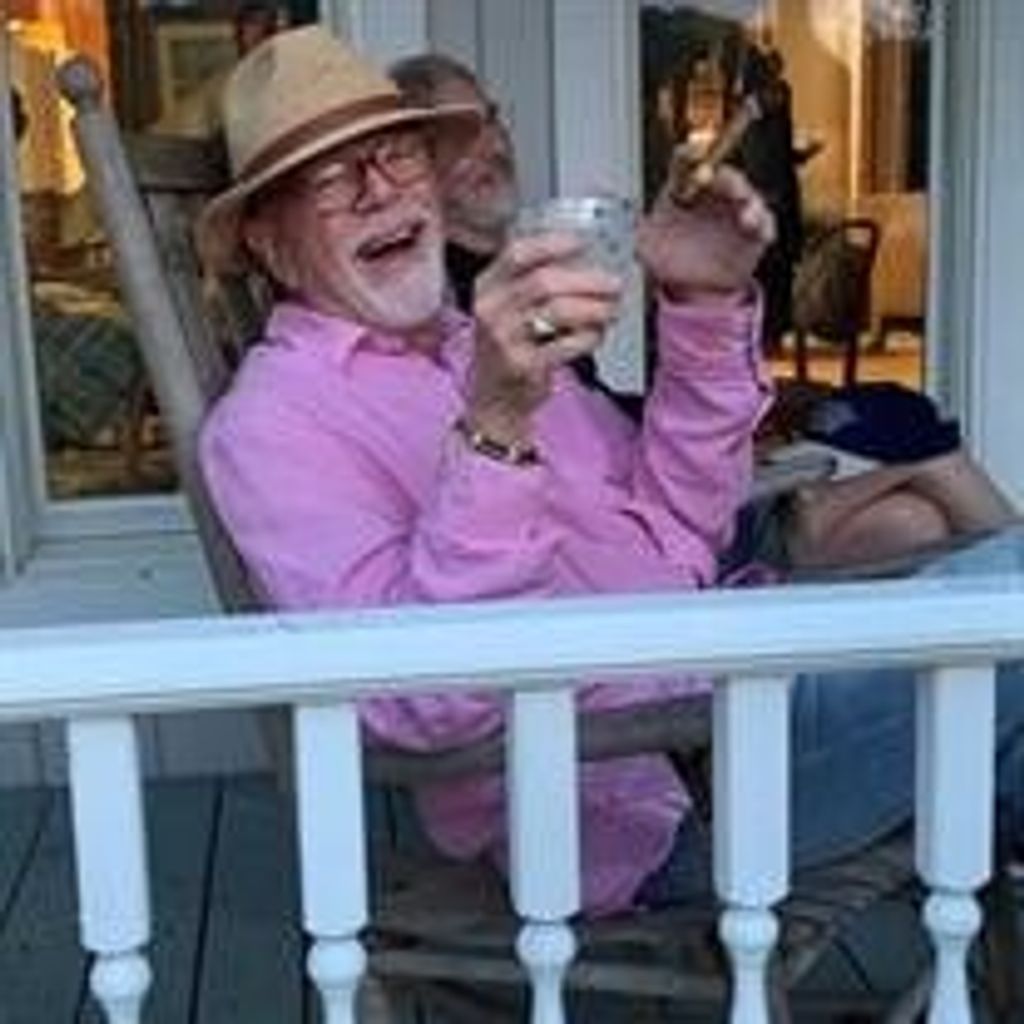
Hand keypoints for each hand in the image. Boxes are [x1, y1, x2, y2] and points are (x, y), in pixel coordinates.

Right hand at [467, 232, 622, 444]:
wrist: (493, 401)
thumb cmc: (510, 348)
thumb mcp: (506, 310)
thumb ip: (531, 284)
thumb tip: (585, 262)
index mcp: (486, 287)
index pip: (517, 253)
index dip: (553, 244)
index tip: (583, 243)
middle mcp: (490, 310)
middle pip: (544, 281)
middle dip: (588, 280)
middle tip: (615, 284)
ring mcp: (504, 340)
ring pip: (558, 311)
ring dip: (594, 308)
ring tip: (612, 310)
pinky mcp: (523, 366)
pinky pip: (566, 344)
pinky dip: (589, 337)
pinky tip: (597, 335)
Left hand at [636, 165, 774, 302]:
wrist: (692, 288)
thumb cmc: (670, 259)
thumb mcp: (647, 248)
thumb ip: (640, 233)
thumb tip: (635, 225)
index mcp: (685, 190)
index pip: (686, 164)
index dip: (689, 155)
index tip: (689, 153)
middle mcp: (713, 195)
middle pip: (723, 175)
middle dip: (724, 177)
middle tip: (721, 182)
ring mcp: (736, 212)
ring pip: (748, 196)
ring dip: (748, 200)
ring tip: (744, 212)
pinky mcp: (754, 233)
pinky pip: (764, 224)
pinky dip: (762, 225)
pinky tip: (754, 228)